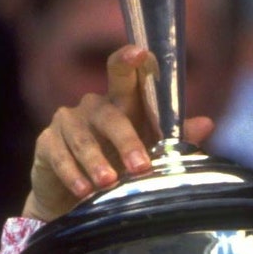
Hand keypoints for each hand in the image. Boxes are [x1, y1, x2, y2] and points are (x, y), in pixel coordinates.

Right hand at [24, 45, 214, 220]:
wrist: (76, 200)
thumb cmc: (119, 169)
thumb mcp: (150, 156)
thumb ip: (174, 140)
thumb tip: (206, 124)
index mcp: (122, 104)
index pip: (125, 75)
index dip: (129, 61)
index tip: (139, 53)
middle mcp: (93, 107)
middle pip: (111, 114)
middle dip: (127, 141)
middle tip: (140, 167)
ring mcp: (67, 122)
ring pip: (83, 137)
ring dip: (96, 161)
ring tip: (108, 183)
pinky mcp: (46, 143)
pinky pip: (59, 155)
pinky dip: (72, 173)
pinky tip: (83, 190)